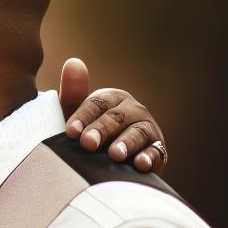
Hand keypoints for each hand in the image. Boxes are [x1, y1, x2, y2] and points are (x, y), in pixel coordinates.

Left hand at [59, 57, 167, 171]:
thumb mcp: (76, 117)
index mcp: (111, 99)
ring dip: (126, 143)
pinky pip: (156, 151)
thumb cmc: (89, 135)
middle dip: (102, 130)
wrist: (107, 162)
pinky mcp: (157, 149)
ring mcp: (147, 128)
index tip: (70, 131)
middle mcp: (132, 110)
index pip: (97, 103)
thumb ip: (73, 95)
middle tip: (88, 143)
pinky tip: (141, 164)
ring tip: (114, 155)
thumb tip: (73, 62)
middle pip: (117, 117)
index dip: (83, 116)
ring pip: (138, 132)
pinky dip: (150, 157)